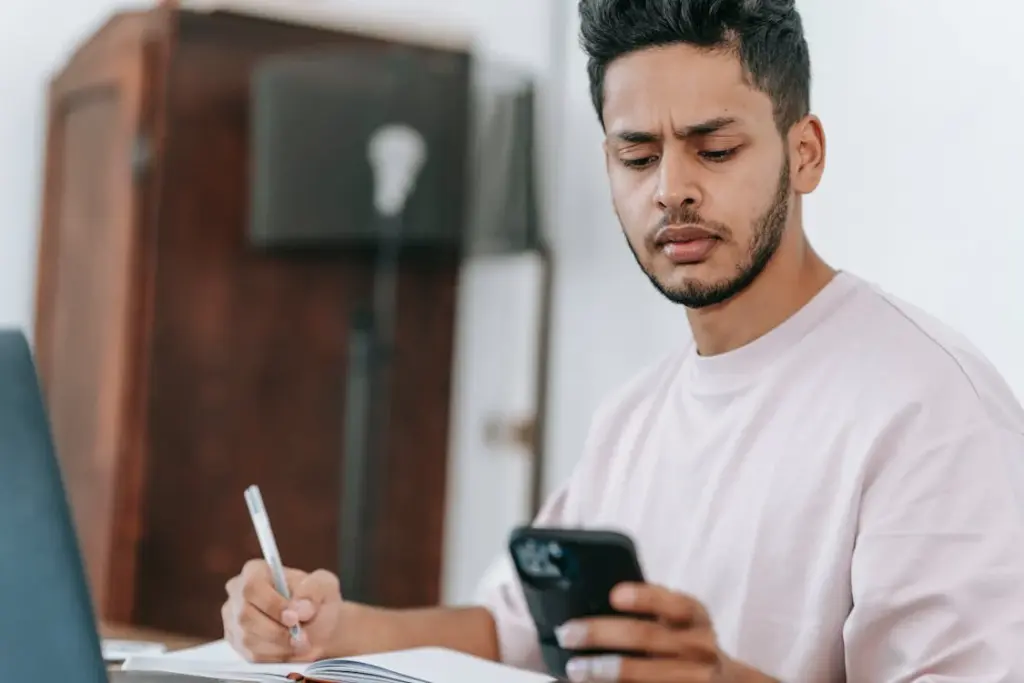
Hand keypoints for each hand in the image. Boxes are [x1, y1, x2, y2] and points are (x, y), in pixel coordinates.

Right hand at [222, 560, 350, 662]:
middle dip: (277, 631)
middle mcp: (238, 593)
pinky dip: (273, 657)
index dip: (272, 605)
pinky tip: (289, 650)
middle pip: (246, 616)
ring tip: (300, 644)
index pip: (252, 587)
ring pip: (248, 638)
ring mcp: (233, 619)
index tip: (294, 618)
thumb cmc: (317, 601)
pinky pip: (250, 655)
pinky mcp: (236, 642)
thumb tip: (300, 608)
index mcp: (256, 571)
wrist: (317, 627)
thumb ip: (314, 590)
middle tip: (302, 638)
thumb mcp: (324, 586)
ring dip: (278, 646)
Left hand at [554, 583, 773, 682]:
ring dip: (604, 670)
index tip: (614, 595)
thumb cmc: (683, 641)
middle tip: (568, 633)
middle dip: (602, 633)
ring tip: (575, 668)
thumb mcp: (678, 620)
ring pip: (644, 673)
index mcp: (695, 616)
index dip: (644, 597)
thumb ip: (649, 608)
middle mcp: (699, 646)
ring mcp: (695, 678)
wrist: (724, 682)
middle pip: (647, 636)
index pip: (673, 602)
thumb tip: (592, 600)